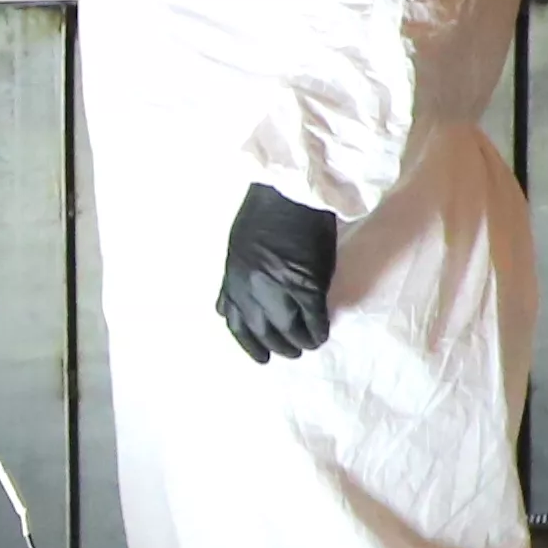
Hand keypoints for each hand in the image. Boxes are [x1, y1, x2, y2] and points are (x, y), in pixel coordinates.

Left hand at [216, 183, 338, 362]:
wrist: (292, 192)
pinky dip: (318, 329)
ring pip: (288, 329)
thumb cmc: (265, 212)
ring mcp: (279, 288)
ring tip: (309, 344)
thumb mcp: (236, 247)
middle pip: (263, 330)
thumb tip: (226, 306)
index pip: (235, 322)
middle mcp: (251, 288)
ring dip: (300, 342)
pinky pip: (313, 318)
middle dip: (277, 346)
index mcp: (232, 278)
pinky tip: (322, 333)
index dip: (248, 343)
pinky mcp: (307, 284)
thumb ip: (234, 278)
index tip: (260, 356)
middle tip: (291, 352)